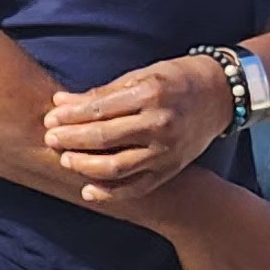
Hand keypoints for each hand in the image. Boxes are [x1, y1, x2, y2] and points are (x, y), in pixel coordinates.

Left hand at [43, 54, 235, 198]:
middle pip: (103, 138)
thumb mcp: (141, 76)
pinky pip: (136, 187)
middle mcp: (159, 124)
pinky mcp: (171, 168)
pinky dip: (110, 193)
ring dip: (84, 166)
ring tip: (65, 160)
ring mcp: (166, 150)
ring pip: (116, 167)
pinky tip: (88, 190)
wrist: (220, 95)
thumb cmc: (176, 79)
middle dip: (71, 140)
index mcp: (150, 94)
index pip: (100, 110)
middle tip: (50, 140)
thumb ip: (102, 93)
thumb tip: (61, 102)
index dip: (70, 116)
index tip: (50, 118)